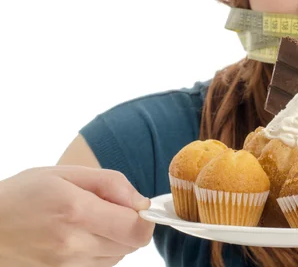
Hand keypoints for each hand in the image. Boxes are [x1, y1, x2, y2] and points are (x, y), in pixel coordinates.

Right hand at [0, 166, 154, 266]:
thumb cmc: (22, 195)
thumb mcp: (65, 173)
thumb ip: (111, 183)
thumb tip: (141, 202)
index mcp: (77, 212)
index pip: (137, 229)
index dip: (144, 217)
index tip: (134, 207)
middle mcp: (73, 245)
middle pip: (132, 245)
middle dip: (128, 226)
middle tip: (106, 210)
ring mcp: (66, 266)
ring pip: (117, 257)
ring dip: (113, 239)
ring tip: (86, 222)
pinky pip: (98, 266)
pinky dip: (98, 252)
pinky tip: (77, 237)